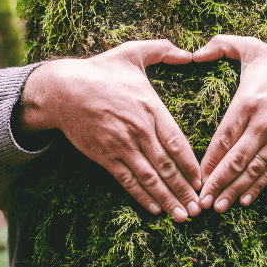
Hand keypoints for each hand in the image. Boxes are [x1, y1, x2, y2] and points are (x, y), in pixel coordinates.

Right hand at [16, 40, 201, 220]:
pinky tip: (154, 209)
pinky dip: (141, 196)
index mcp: (150, 108)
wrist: (63, 89)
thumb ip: (163, 50)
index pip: (178, 142)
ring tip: (182, 216)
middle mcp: (139, 130)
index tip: (204, 180)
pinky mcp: (104, 156)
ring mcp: (121, 145)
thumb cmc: (100, 70)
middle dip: (185, 190)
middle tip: (199, 209)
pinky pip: (127, 180)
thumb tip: (191, 52)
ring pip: (149, 178)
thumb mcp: (133, 52)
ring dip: (167, 199)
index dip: (192, 165)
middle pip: (167, 166)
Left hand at [193, 35, 266, 211]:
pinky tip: (243, 201)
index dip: (209, 159)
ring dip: (234, 190)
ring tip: (217, 207)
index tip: (195, 176)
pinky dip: (257, 188)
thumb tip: (193, 52)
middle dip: (217, 182)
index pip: (224, 136)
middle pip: (236, 159)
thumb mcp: (252, 48)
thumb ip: (221, 45)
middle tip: (200, 202)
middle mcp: (263, 124)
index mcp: (248, 102)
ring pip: (253, 170)